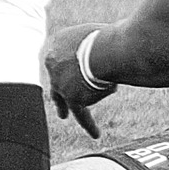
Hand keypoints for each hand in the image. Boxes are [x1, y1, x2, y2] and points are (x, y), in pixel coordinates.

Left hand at [44, 23, 114, 138]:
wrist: (102, 51)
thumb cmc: (109, 37)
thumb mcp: (102, 34)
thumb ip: (100, 43)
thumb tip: (115, 42)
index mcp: (58, 41)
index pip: (63, 55)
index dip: (73, 63)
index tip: (77, 69)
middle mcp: (53, 62)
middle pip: (56, 79)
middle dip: (58, 91)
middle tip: (59, 103)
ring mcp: (60, 81)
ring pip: (67, 98)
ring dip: (73, 105)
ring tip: (80, 112)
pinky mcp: (73, 98)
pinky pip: (82, 114)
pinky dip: (89, 124)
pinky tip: (95, 134)